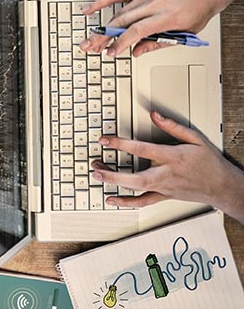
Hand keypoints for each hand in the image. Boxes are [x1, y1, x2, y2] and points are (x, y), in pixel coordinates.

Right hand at [79, 0, 224, 56]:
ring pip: (118, 13)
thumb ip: (157, 44)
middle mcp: (153, 4)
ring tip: (91, 39)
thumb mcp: (184, 34)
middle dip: (103, 36)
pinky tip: (89, 10)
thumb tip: (137, 52)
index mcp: (165, 17)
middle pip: (121, 22)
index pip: (137, 31)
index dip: (121, 42)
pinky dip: (101, 2)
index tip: (111, 52)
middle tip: (91, 47)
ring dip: (102, 27)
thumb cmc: (197, 11)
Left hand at [90, 112, 243, 219]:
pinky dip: (126, 202)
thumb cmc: (209, 162)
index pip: (141, 149)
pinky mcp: (164, 196)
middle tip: (94, 166)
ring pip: (136, 190)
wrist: (222, 186)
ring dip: (114, 183)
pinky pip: (143, 202)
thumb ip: (172, 126)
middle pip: (135, 177)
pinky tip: (112, 199)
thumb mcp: (195, 138)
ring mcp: (164, 188)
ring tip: (97, 174)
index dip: (120, 144)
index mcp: (172, 157)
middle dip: (112, 173)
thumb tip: (154, 115)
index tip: (104, 140)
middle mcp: (166, 175)